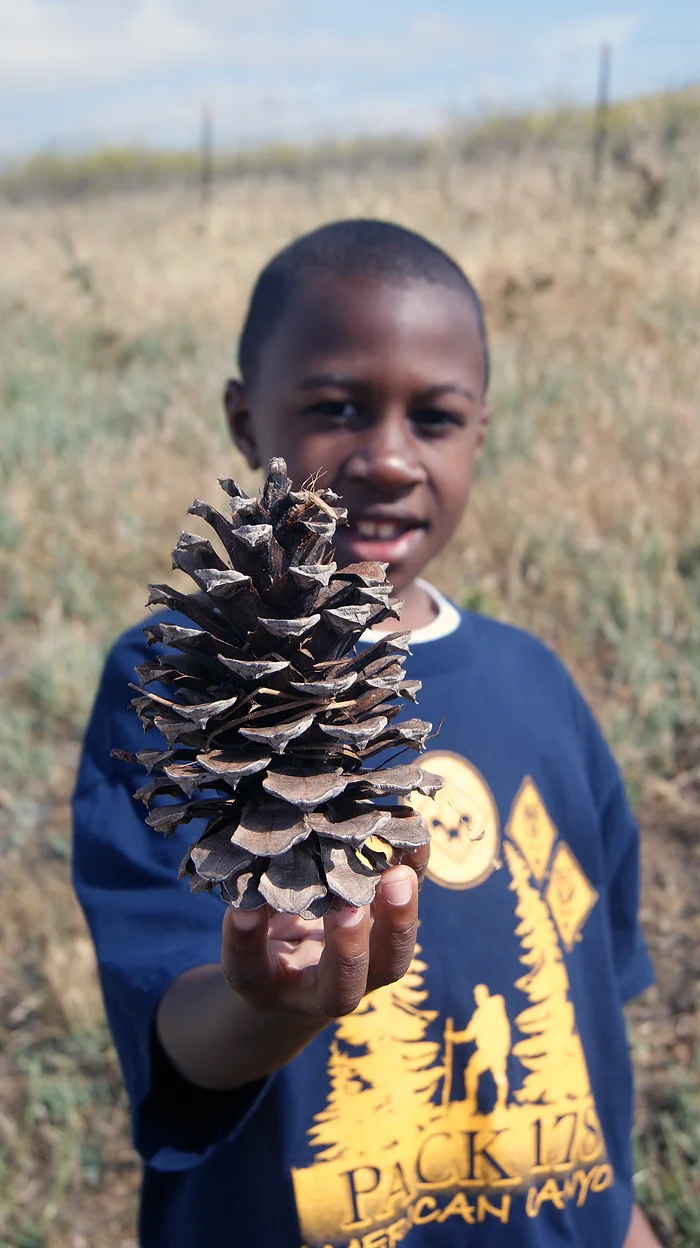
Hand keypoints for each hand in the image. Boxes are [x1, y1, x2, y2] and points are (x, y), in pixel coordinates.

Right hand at [221, 846, 427, 1019]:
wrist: (299, 971)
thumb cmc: (262, 937)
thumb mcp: (248, 922)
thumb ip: (250, 896)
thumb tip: (254, 845)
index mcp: (268, 984)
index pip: (252, 970)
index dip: (246, 942)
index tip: (241, 910)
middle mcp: (320, 988)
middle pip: (342, 986)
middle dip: (347, 947)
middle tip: (348, 907)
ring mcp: (365, 970)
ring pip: (390, 960)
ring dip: (399, 918)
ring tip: (398, 876)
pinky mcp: (391, 937)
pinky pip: (410, 913)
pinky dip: (416, 876)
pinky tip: (416, 839)